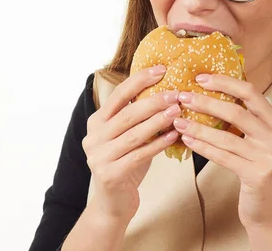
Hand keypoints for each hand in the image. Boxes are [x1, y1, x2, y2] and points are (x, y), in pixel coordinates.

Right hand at [82, 65, 181, 222]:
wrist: (113, 203)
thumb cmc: (125, 163)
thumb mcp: (128, 136)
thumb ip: (138, 118)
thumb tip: (168, 92)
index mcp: (97, 121)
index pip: (119, 95)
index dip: (140, 80)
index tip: (161, 69)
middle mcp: (94, 136)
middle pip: (128, 113)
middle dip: (154, 101)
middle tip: (176, 94)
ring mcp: (99, 156)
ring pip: (134, 134)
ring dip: (158, 121)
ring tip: (177, 112)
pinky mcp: (109, 174)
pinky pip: (138, 155)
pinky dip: (157, 144)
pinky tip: (173, 136)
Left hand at [173, 73, 271, 231]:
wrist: (270, 212)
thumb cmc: (256, 170)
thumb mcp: (257, 141)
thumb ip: (243, 120)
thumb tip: (209, 93)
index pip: (251, 92)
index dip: (225, 82)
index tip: (200, 77)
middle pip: (237, 111)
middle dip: (205, 102)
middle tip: (182, 96)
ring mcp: (269, 157)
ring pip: (226, 136)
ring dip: (198, 127)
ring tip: (177, 120)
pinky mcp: (258, 176)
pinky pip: (223, 156)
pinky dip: (202, 147)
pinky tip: (186, 141)